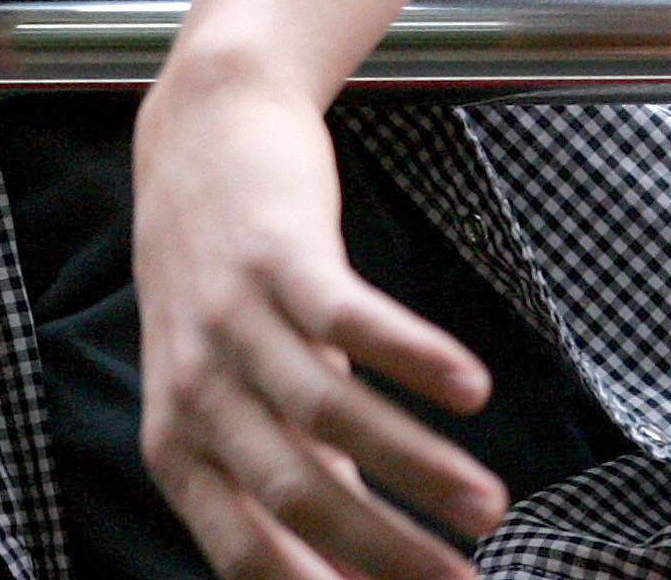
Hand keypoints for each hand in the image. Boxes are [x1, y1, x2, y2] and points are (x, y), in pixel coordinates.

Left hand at [132, 70, 506, 578]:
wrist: (200, 135)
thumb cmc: (230, 290)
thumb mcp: (238, 395)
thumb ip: (293, 480)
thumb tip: (364, 578)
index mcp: (178, 445)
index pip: (245, 553)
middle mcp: (194, 387)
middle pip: (294, 496)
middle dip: (387, 556)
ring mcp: (229, 317)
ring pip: (327, 413)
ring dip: (417, 466)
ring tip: (491, 506)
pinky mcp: (273, 252)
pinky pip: (345, 316)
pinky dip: (410, 355)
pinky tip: (471, 389)